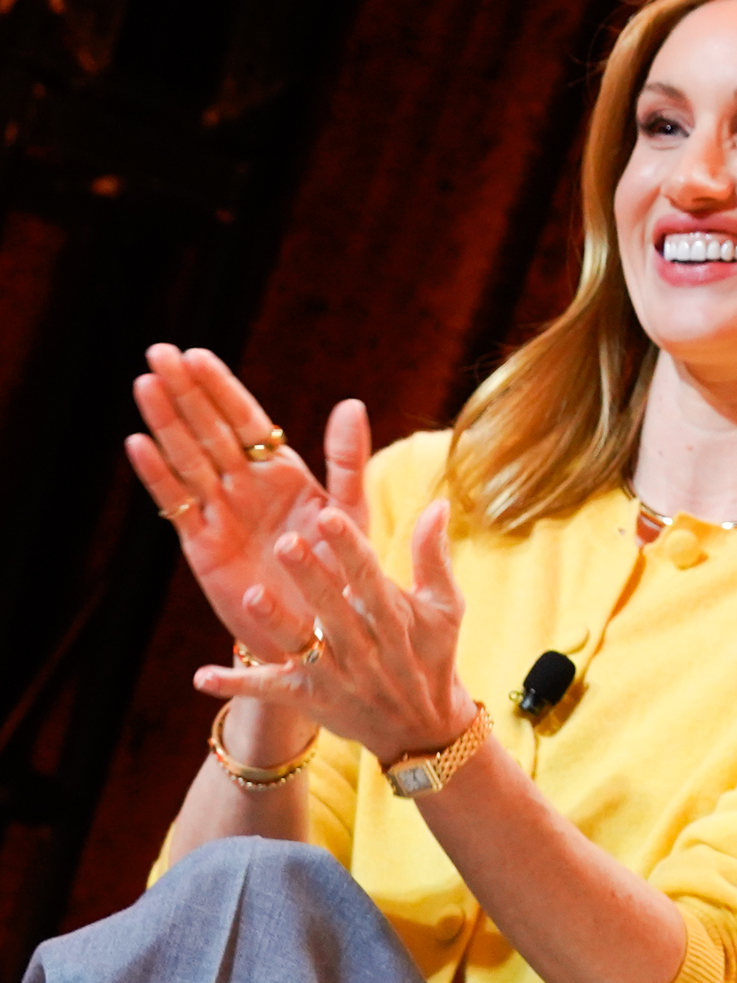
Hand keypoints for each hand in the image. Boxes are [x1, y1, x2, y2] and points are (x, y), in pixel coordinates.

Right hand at [125, 346, 369, 659]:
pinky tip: (139, 444)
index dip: (222, 388)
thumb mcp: (350, 512)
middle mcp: (246, 487)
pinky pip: (176, 503)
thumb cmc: (342, 572)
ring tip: (146, 384)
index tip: (197, 354)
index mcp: (283, 473)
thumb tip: (351, 403)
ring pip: (188, 458)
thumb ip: (347, 461)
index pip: (246, 421)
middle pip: (209, 430)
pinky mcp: (202, 546)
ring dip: (166, 422)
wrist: (322, 631)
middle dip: (185, 391)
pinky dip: (158, 475)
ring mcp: (220, 513)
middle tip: (159, 351)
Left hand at [198, 499, 472, 765]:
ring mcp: (335, 676)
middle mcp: (365, 648)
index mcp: (395, 619)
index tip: (329, 516)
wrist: (424, 729)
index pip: (370, 577)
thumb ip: (433, 555)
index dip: (350, 548)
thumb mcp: (444, 606)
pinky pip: (270, 691)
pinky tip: (202, 677)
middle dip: (311, 577)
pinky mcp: (310, 699)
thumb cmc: (432, 654)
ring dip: (276, 623)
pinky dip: (237, 685)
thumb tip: (439, 504)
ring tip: (252, 596)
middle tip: (286, 543)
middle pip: (333, 608)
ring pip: (302, 647)